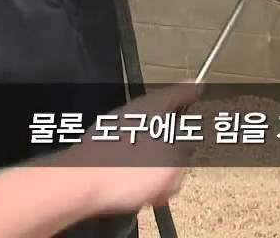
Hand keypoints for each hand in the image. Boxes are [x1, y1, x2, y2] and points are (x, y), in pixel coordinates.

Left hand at [54, 81, 202, 214]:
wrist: (80, 184)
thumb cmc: (129, 168)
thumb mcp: (173, 161)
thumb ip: (184, 147)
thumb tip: (184, 144)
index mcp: (153, 107)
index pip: (178, 93)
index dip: (191, 92)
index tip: (199, 87)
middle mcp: (133, 113)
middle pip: (163, 123)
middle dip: (175, 146)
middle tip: (180, 165)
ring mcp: (115, 130)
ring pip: (146, 145)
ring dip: (155, 166)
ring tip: (157, 189)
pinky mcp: (101, 150)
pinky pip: (128, 158)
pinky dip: (136, 172)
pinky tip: (137, 192)